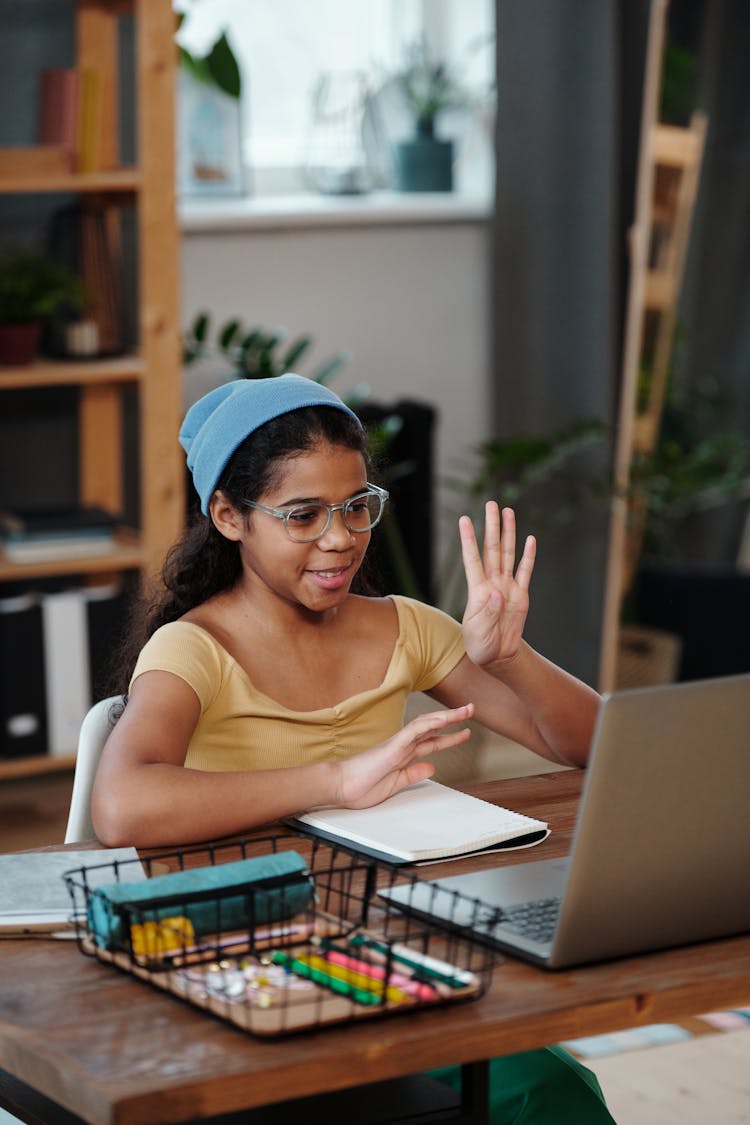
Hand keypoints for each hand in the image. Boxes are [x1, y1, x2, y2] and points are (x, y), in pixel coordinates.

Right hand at [336, 704, 473, 808]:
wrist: (340, 787)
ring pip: (425, 725)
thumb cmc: (360, 786)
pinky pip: (413, 732)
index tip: (464, 732)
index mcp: (402, 756)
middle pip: (432, 728)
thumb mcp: (395, 784)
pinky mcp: (391, 747)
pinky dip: (428, 724)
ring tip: (465, 710)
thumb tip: (431, 766)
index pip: (430, 742)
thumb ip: (413, 773)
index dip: (449, 737)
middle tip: (470, 710)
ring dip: (446, 717)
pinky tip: (442, 719)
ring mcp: (397, 744)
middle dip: (453, 720)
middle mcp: (402, 746)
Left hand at [460, 503, 534, 668]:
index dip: (468, 540)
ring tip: (508, 512)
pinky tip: (530, 540)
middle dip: (492, 526)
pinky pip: (525, 572)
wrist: (497, 655)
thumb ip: (488, 612)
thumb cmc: (481, 644)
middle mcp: (492, 583)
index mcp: (477, 590)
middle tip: (491, 504)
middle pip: (492, 549)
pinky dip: (528, 556)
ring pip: (508, 553)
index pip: (472, 559)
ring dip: (508, 533)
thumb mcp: (479, 632)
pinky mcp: (521, 595)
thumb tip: (497, 593)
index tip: (464, 520)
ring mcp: (507, 587)